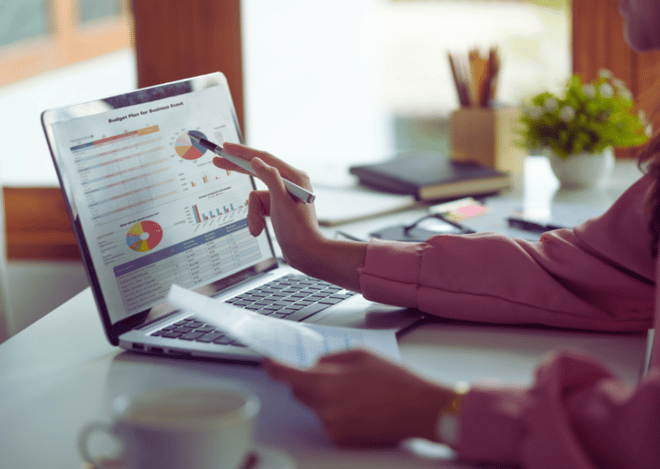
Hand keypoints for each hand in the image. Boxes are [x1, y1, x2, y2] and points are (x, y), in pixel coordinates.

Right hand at [212, 143, 323, 268]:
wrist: (305, 254)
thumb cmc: (297, 230)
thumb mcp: (281, 201)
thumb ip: (269, 178)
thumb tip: (256, 160)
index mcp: (295, 177)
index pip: (265, 158)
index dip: (243, 152)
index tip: (226, 147)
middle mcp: (290, 183)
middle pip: (258, 171)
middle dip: (238, 171)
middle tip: (218, 162)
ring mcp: (283, 196)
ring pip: (256, 197)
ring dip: (253, 213)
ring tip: (258, 226)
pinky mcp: (278, 207)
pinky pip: (259, 207)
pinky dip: (256, 218)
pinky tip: (261, 229)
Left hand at [263, 349, 456, 447]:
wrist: (419, 410)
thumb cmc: (395, 381)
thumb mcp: (361, 355)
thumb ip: (331, 358)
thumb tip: (316, 365)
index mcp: (328, 383)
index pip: (287, 375)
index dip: (274, 367)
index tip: (267, 362)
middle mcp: (325, 408)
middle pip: (299, 391)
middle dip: (308, 381)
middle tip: (335, 375)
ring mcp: (333, 426)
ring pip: (315, 406)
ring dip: (326, 397)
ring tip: (358, 392)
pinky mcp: (341, 439)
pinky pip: (328, 420)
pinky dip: (337, 412)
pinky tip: (360, 407)